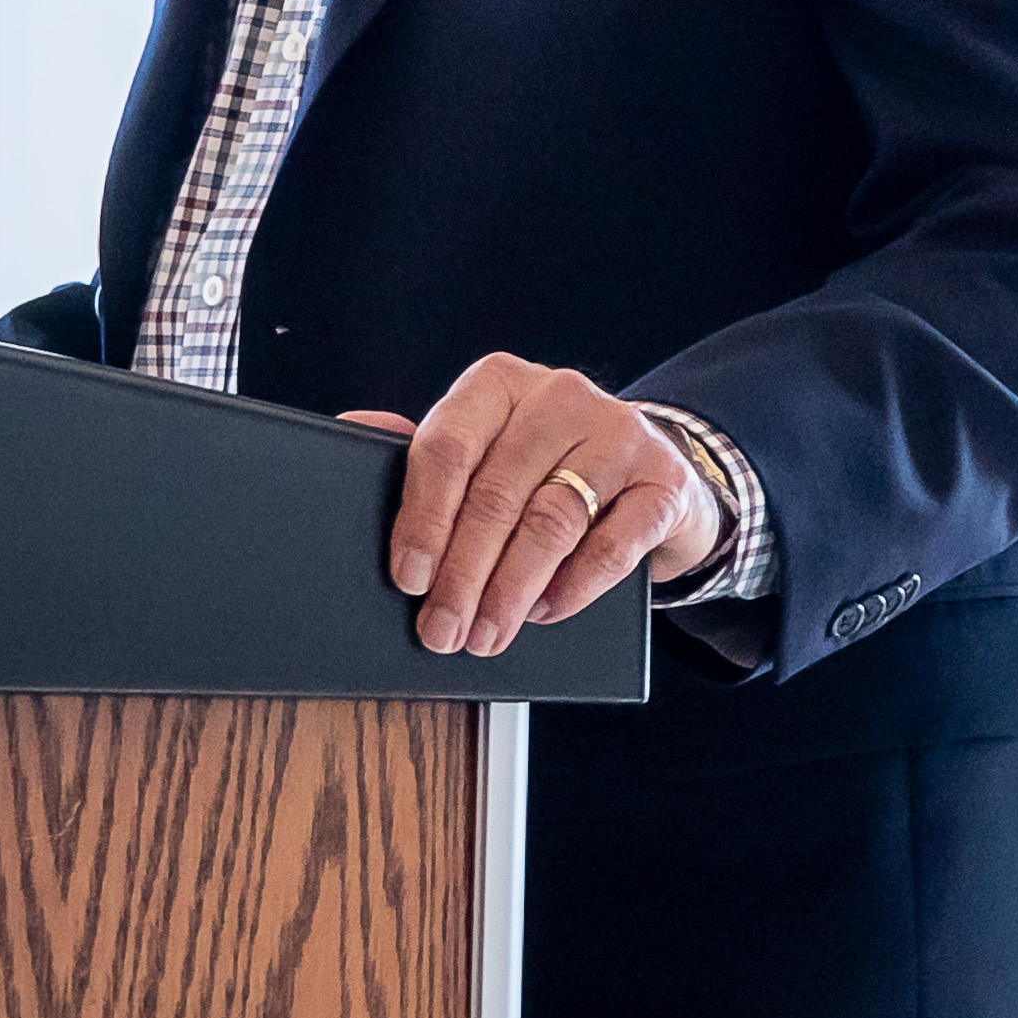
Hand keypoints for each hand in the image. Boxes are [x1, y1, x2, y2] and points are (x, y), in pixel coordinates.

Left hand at [343, 353, 720, 655]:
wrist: (653, 474)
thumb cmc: (547, 467)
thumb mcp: (485, 449)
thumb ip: (430, 452)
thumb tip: (352, 430)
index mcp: (501, 383)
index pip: (449, 446)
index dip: (424, 519)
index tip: (409, 578)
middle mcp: (562, 395)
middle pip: (498, 494)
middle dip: (463, 574)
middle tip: (441, 630)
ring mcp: (622, 434)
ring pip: (551, 522)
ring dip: (511, 590)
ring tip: (485, 634)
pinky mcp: (666, 480)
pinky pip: (613, 544)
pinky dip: (573, 587)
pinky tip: (545, 611)